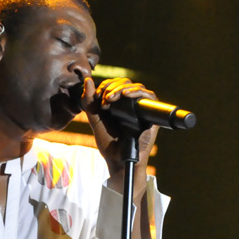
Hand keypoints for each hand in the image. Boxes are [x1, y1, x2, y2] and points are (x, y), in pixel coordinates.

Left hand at [81, 77, 159, 191]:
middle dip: (113, 86)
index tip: (97, 95)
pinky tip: (126, 95)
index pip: (115, 84)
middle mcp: (130, 104)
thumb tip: (87, 80)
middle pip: (125, 83)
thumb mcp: (95, 119)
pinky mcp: (150, 114)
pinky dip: (138, 92)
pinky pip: (149, 96)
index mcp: (117, 103)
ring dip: (122, 88)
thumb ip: (89, 102)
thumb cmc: (107, 142)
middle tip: (105, 98)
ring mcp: (140, 108)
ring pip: (136, 87)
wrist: (117, 159)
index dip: (106, 85)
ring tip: (111, 98)